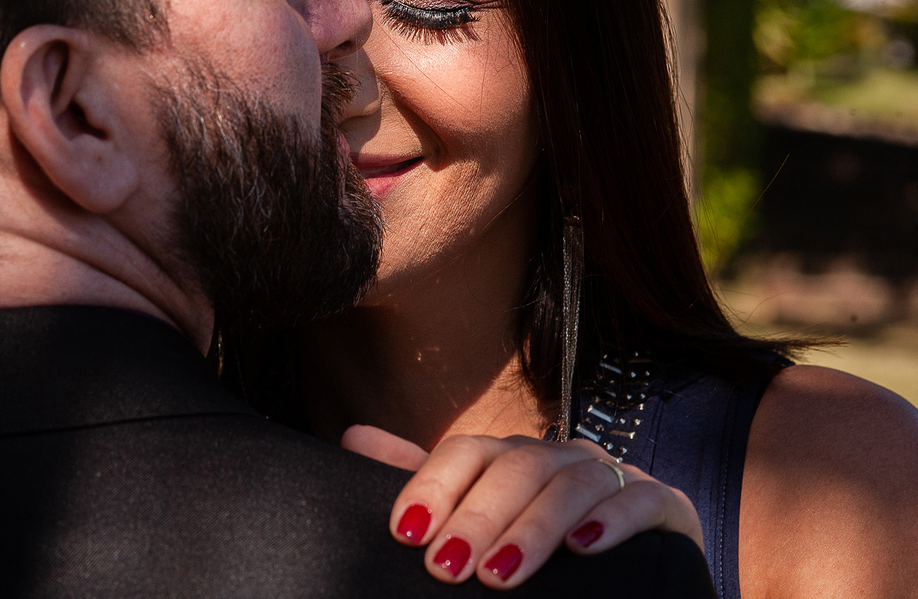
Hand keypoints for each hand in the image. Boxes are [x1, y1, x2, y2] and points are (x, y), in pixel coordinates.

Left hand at [342, 424, 702, 589]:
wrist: (633, 581)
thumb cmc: (540, 552)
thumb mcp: (479, 521)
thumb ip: (423, 483)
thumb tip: (354, 436)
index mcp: (512, 457)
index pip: (468, 453)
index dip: (434, 487)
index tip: (405, 534)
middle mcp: (559, 456)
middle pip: (515, 469)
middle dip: (477, 519)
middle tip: (448, 568)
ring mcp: (613, 474)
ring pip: (572, 483)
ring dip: (535, 528)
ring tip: (501, 573)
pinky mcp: (664, 505)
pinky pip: (640, 500)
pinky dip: (612, 522)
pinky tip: (585, 549)